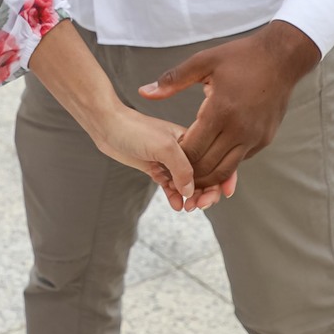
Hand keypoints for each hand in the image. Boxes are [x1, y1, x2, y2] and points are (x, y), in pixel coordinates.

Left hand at [91, 105, 225, 212]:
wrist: (108, 126)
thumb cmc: (135, 129)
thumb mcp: (164, 147)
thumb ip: (182, 169)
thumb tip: (191, 191)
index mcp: (191, 139)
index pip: (215, 160)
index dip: (224, 177)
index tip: (224, 195)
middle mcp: (183, 150)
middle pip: (204, 175)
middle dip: (206, 192)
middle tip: (199, 206)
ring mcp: (169, 160)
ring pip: (188, 183)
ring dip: (191, 197)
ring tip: (187, 208)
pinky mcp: (156, 168)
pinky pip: (171, 186)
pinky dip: (175, 196)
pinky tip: (176, 205)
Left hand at [140, 21, 320, 188]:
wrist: (282, 57)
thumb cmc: (241, 57)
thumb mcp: (204, 62)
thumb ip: (172, 80)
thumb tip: (143, 92)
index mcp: (221, 111)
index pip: (192, 150)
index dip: (175, 158)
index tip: (163, 155)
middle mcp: (240, 130)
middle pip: (206, 167)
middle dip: (187, 172)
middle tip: (172, 170)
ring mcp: (254, 138)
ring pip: (225, 171)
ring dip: (206, 175)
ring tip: (189, 170)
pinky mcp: (264, 140)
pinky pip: (239, 160)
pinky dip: (223, 163)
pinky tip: (210, 156)